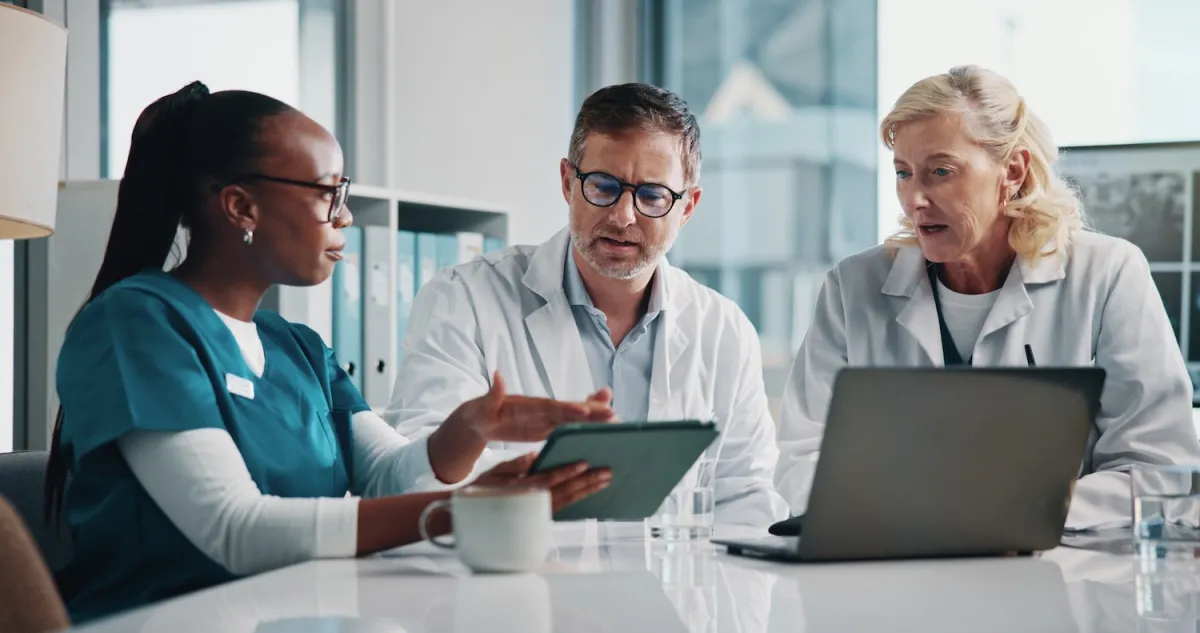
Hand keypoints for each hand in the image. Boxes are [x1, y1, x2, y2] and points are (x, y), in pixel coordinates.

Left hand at [447, 372, 615, 443]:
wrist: (480, 419)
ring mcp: (545, 419)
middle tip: (615, 414)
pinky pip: (569, 427)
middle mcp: (540, 409)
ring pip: (574, 417)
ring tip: (616, 418)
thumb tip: (497, 376)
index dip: (567, 408)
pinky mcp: (547, 428)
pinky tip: (602, 430)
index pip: (549, 406)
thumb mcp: (481, 405)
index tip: (584, 410)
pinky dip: (585, 427)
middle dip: (591, 412)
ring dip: (594, 418)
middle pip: (568, 410)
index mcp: (526, 404)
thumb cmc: (479, 412)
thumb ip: (492, 393)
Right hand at [473, 453, 611, 512]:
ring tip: (605, 481)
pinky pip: (563, 509)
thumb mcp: (494, 473)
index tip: (584, 463)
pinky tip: (590, 492)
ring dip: (588, 491)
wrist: (473, 518)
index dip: (567, 472)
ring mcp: (538, 513)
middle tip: (606, 472)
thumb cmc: (482, 492)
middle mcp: (532, 504)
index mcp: (521, 490)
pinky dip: (579, 500)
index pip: (549, 479)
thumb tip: (536, 456)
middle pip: (565, 492)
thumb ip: (516, 465)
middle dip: (587, 482)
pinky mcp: (541, 518)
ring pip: (568, 501)